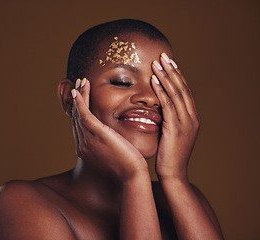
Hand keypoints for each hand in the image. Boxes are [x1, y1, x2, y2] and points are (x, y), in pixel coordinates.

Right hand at [71, 79, 148, 181]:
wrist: (132, 175)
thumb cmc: (128, 166)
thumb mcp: (114, 154)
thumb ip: (108, 144)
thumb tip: (111, 137)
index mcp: (85, 150)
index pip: (79, 126)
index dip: (79, 111)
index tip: (81, 98)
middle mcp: (82, 145)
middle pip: (76, 118)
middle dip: (76, 101)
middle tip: (78, 86)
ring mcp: (87, 140)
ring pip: (79, 113)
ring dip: (79, 96)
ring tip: (81, 82)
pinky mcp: (95, 134)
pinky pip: (84, 114)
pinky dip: (80, 101)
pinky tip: (79, 91)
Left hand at [151, 54, 199, 180]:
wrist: (174, 175)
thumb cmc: (169, 157)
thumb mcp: (171, 135)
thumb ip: (169, 121)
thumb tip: (159, 110)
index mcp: (192, 119)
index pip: (185, 92)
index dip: (177, 76)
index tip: (169, 63)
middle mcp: (192, 118)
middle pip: (183, 88)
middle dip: (172, 71)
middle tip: (163, 56)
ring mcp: (186, 123)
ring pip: (176, 93)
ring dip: (166, 76)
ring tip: (157, 62)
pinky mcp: (176, 128)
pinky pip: (168, 105)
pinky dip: (161, 91)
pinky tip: (153, 81)